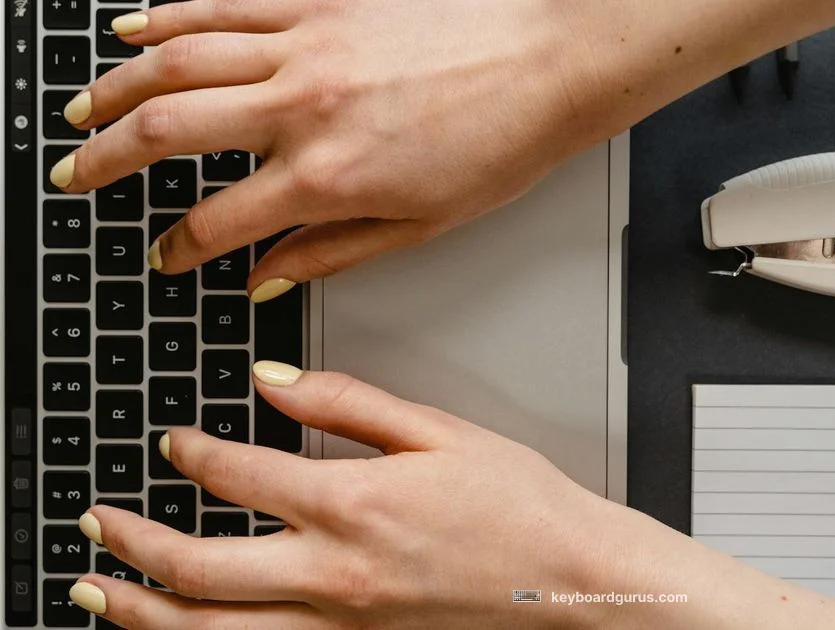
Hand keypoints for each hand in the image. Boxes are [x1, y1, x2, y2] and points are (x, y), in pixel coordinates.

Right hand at [52, 0, 602, 301]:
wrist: (550, 62)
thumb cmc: (501, 143)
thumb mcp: (420, 226)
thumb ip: (330, 253)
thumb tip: (266, 279)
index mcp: (329, 176)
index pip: (218, 221)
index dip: (178, 247)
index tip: (165, 255)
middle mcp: (303, 107)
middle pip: (167, 132)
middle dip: (105, 160)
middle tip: (75, 174)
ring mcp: (306, 45)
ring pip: (177, 60)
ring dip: (115, 87)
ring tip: (82, 108)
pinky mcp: (321, 1)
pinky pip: (223, 5)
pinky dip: (168, 15)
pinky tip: (135, 28)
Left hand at [68, 362, 834, 629]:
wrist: (571, 578)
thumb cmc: (521, 507)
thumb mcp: (441, 431)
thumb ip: (348, 403)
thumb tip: (277, 380)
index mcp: (356, 504)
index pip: (240, 473)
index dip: (192, 452)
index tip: (173, 442)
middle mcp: (336, 574)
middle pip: (200, 566)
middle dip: (133, 543)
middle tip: (99, 524)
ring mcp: (342, 625)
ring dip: (144, 611)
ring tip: (101, 593)